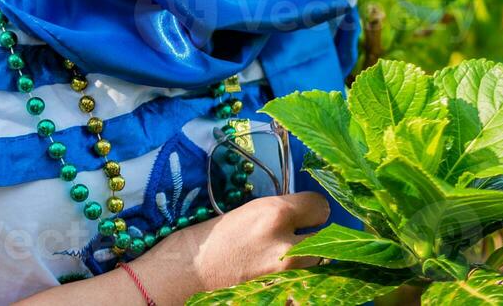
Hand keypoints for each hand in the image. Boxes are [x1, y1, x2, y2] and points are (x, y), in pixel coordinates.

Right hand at [130, 192, 330, 298]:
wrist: (178, 279)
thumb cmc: (201, 242)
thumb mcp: (243, 214)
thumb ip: (274, 214)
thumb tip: (297, 217)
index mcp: (274, 214)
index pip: (319, 206)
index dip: (310, 211)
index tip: (303, 215)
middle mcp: (286, 245)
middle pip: (324, 239)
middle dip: (311, 238)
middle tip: (291, 240)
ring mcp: (285, 276)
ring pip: (315, 265)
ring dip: (303, 262)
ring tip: (277, 262)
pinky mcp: (280, 296)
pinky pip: (299, 285)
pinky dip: (292, 282)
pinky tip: (271, 278)